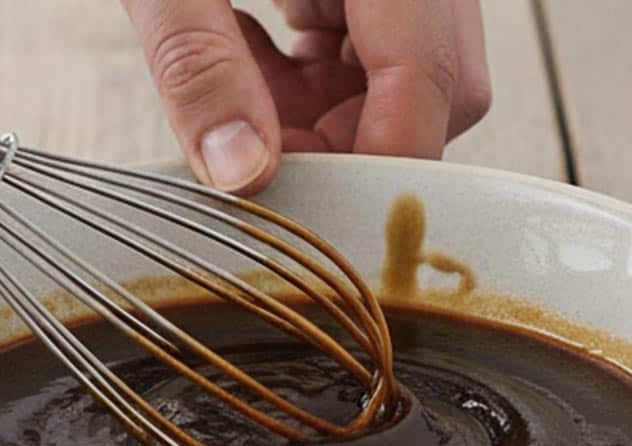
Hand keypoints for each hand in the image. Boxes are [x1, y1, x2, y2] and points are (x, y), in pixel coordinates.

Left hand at [123, 0, 490, 194]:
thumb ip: (197, 66)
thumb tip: (241, 174)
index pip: (429, 79)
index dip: (375, 164)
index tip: (310, 212)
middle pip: (435, 86)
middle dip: (347, 141)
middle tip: (256, 149)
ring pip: (406, 76)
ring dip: (322, 113)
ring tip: (238, 78)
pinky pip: (370, 47)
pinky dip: (309, 75)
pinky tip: (249, 46)